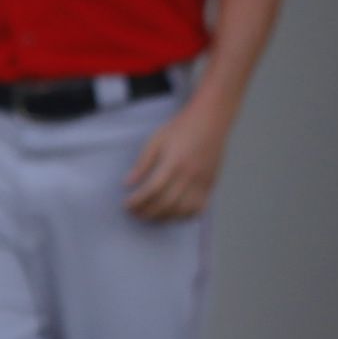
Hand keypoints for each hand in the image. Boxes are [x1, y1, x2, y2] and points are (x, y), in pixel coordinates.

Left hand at [123, 101, 233, 221]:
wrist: (210, 120)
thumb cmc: (180, 128)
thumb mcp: (156, 140)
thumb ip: (142, 163)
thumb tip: (128, 184)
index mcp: (174, 163)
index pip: (152, 190)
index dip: (138, 201)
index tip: (126, 205)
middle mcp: (190, 175)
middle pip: (166, 203)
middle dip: (147, 212)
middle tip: (134, 214)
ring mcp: (202, 181)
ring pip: (183, 209)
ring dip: (165, 217)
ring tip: (150, 216)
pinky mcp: (211, 184)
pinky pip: (199, 207)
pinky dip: (185, 215)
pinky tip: (173, 214)